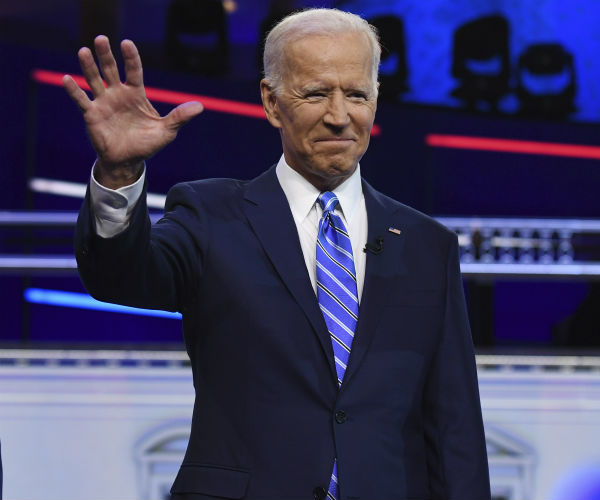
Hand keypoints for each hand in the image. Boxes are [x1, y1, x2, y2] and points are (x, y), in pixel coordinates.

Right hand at [63, 35, 203, 187]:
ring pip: (94, 80)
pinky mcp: (92, 115)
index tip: (126, 43)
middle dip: (106, 55)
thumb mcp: (167, 131)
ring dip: (88, 66)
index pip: (133, 71)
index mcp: (136, 94)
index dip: (131, 57)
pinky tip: (68, 79)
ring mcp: (104, 103)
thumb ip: (180, 117)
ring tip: (83, 51)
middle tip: (102, 39)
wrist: (128, 161)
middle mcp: (118, 94)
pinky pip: (82, 100)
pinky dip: (74, 90)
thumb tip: (200, 107)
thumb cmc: (147, 144)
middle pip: (111, 70)